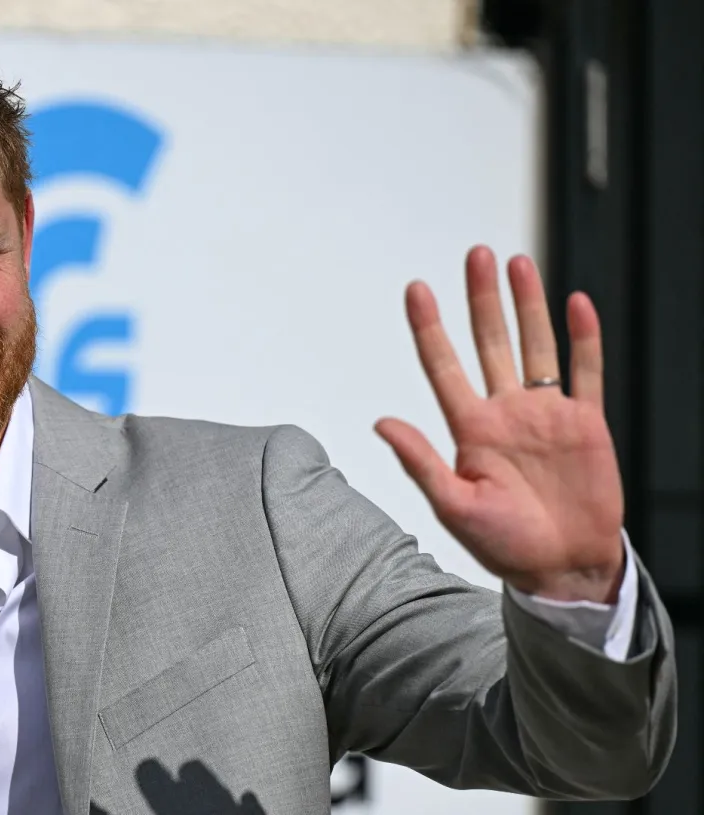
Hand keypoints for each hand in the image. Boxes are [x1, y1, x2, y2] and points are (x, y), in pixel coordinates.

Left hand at [375, 246, 624, 603]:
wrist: (562, 568)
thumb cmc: (503, 544)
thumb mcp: (454, 505)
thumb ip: (420, 461)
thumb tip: (380, 422)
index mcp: (470, 430)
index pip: (444, 366)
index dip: (429, 328)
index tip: (417, 289)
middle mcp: (505, 413)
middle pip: (490, 342)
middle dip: (482, 299)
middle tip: (475, 254)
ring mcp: (545, 415)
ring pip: (535, 346)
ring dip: (528, 306)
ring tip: (516, 264)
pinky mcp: (586, 424)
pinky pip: (585, 372)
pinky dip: (583, 339)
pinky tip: (575, 303)